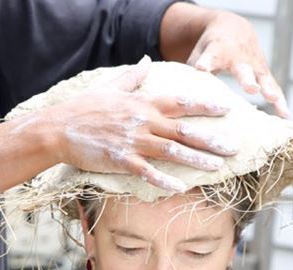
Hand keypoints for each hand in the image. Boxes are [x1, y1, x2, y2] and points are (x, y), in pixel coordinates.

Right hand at [36, 58, 238, 191]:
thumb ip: (132, 77)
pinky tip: (181, 186)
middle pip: (184, 131)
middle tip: (235, 146)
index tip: (227, 108)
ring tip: (218, 167)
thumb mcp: (110, 87)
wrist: (57, 128)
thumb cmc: (83, 108)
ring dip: (197, 159)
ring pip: (172, 151)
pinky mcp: (121, 160)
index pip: (181, 103)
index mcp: (143, 103)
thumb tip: (146, 60)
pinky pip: (148, 171)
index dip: (205, 106)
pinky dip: (164, 179)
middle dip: (212, 139)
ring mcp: (133, 141)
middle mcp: (143, 121)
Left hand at [185, 11, 289, 117]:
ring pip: (262, 76)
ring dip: (268, 88)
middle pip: (242, 68)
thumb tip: (178, 100)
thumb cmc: (210, 48)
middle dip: (246, 79)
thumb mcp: (198, 55)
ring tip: (273, 99)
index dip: (206, 63)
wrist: (234, 29)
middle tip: (251, 89)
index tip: (201, 69)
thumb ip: (190, 75)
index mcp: (217, 51)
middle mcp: (238, 56)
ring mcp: (253, 63)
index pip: (210, 57)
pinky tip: (286, 114)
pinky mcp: (264, 72)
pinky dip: (280, 100)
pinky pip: (274, 86)